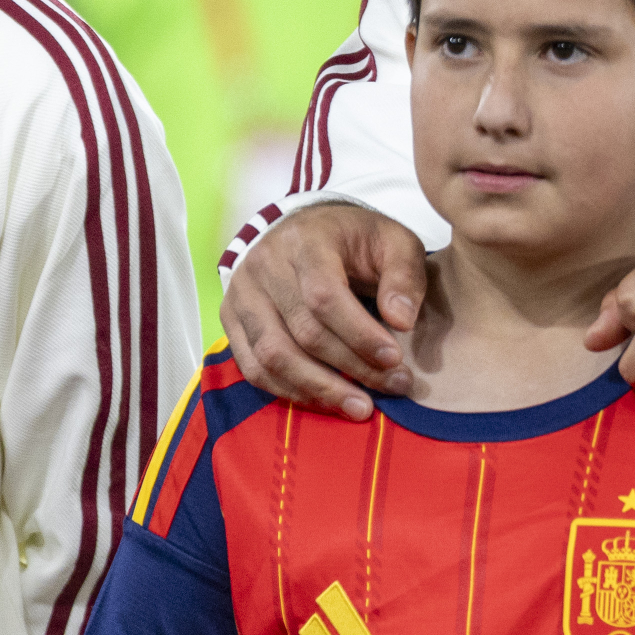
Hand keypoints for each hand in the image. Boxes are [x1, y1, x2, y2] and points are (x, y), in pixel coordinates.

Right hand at [224, 203, 429, 420]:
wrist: (305, 228)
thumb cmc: (356, 239)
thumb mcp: (394, 241)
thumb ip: (403, 276)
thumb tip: (401, 321)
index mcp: (306, 241)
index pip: (324, 296)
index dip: (359, 334)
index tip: (394, 359)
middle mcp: (264, 266)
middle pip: (302, 331)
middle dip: (351, 367)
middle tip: (393, 386)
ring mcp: (241, 293)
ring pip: (272, 355)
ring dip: (319, 388)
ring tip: (360, 406)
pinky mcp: (230, 318)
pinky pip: (252, 366)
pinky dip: (288, 390)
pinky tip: (324, 400)